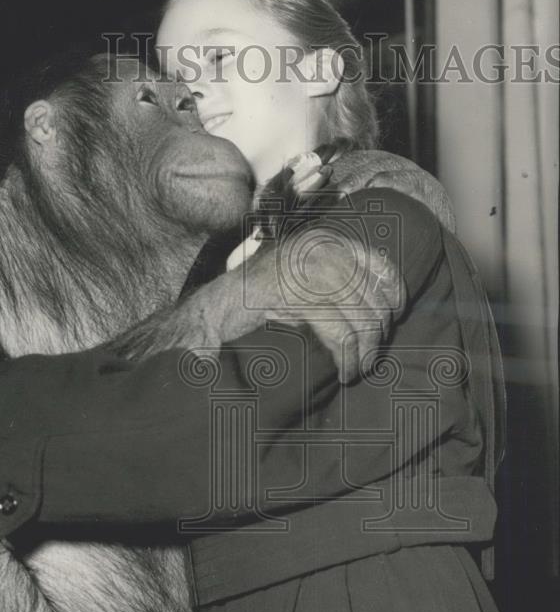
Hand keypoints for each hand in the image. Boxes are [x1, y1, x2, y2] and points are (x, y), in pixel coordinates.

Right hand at [240, 230, 403, 383]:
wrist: (217, 307)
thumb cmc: (260, 299)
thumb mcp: (303, 277)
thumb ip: (336, 281)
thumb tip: (380, 309)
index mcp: (325, 240)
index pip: (379, 263)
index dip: (394, 294)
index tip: (394, 320)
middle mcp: (321, 249)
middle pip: (372, 297)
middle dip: (376, 334)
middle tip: (368, 359)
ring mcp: (309, 271)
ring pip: (360, 318)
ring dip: (363, 352)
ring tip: (356, 370)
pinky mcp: (298, 296)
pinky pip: (340, 334)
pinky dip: (347, 358)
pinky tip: (344, 371)